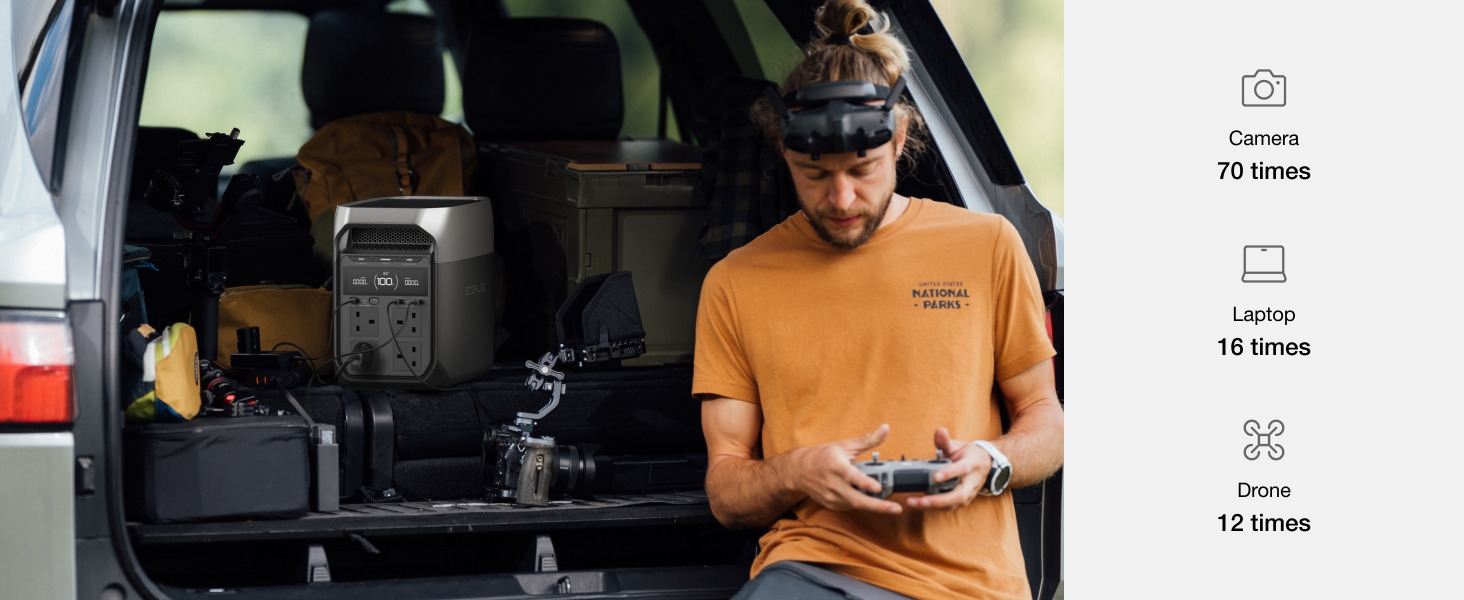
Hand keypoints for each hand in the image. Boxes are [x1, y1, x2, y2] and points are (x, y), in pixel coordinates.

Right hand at [778, 424, 904, 514]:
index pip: (851, 476)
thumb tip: (886, 428)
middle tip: (896, 509)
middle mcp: (832, 482)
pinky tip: (869, 499)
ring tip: (889, 506)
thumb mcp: (845, 445)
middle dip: (877, 506)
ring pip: (855, 505)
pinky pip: (850, 506)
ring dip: (873, 506)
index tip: (878, 487)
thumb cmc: (823, 455)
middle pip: (855, 498)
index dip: (865, 483)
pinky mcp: (830, 504)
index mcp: (835, 464)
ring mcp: (830, 496)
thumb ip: (868, 440)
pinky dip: (861, 503)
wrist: (799, 470)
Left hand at [905, 427, 991, 509]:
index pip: (962, 470)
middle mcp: (971, 483)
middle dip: (938, 500)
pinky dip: (934, 507)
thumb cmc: (969, 456)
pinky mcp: (962, 501)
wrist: (984, 466)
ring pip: (952, 504)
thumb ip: (946, 441)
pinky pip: (948, 507)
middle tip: (920, 499)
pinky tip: (919, 503)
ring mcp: (967, 494)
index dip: (949, 473)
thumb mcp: (959, 445)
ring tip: (914, 502)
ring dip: (933, 505)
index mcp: (971, 464)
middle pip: (958, 495)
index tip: (935, 477)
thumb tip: (939, 431)